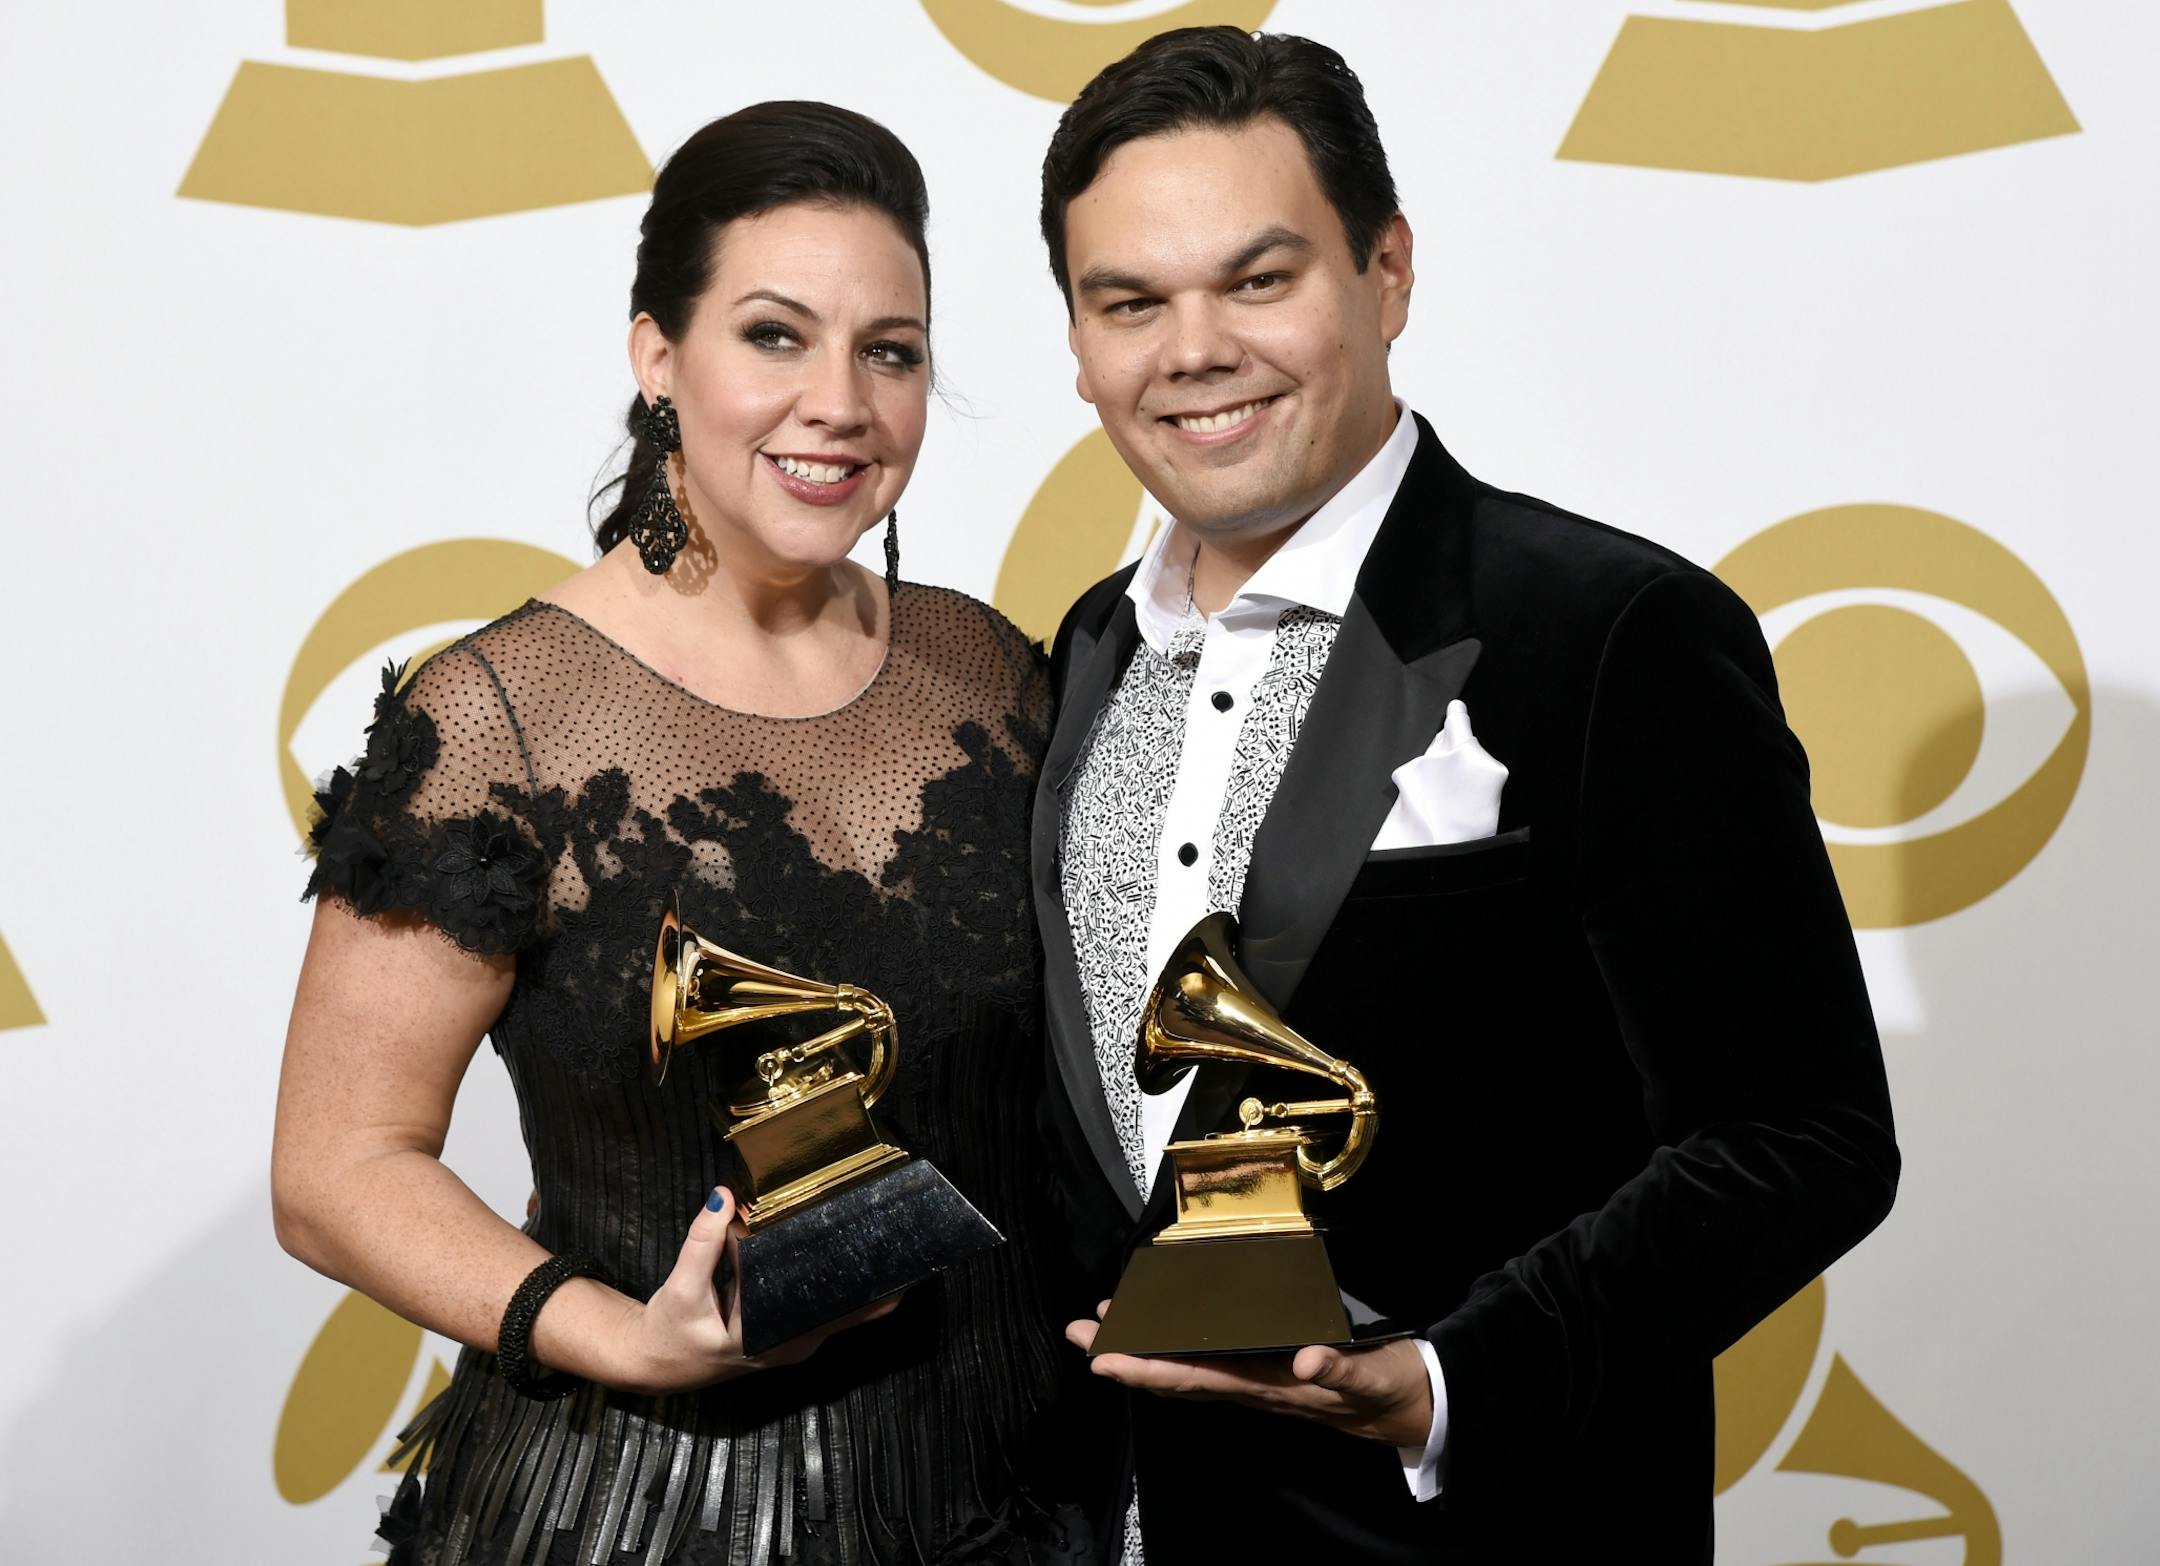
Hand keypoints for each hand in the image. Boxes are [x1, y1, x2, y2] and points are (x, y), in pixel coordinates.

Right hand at [615, 1187, 900, 1392]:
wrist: (654, 1360)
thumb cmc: (668, 1330)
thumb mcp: (681, 1287)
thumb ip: (702, 1243)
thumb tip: (724, 1196)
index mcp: (770, 1341)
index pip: (831, 1313)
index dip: (862, 1288)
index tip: (884, 1252)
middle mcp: (791, 1344)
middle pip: (845, 1309)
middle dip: (870, 1274)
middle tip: (894, 1229)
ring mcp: (792, 1339)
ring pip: (837, 1307)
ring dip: (857, 1275)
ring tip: (882, 1232)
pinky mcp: (786, 1329)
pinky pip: (821, 1303)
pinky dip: (834, 1278)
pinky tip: (848, 1247)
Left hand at [1066, 1303, 1432, 1447]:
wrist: (1417, 1405)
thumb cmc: (1392, 1388)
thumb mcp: (1372, 1376)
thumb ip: (1342, 1369)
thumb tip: (1309, 1357)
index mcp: (1271, 1387)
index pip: (1197, 1379)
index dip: (1148, 1370)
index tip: (1104, 1358)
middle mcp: (1255, 1385)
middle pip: (1178, 1374)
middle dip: (1127, 1357)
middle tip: (1080, 1333)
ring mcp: (1260, 1378)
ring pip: (1190, 1365)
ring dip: (1145, 1349)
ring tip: (1107, 1326)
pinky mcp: (1271, 1367)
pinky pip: (1214, 1358)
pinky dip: (1180, 1344)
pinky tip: (1162, 1333)